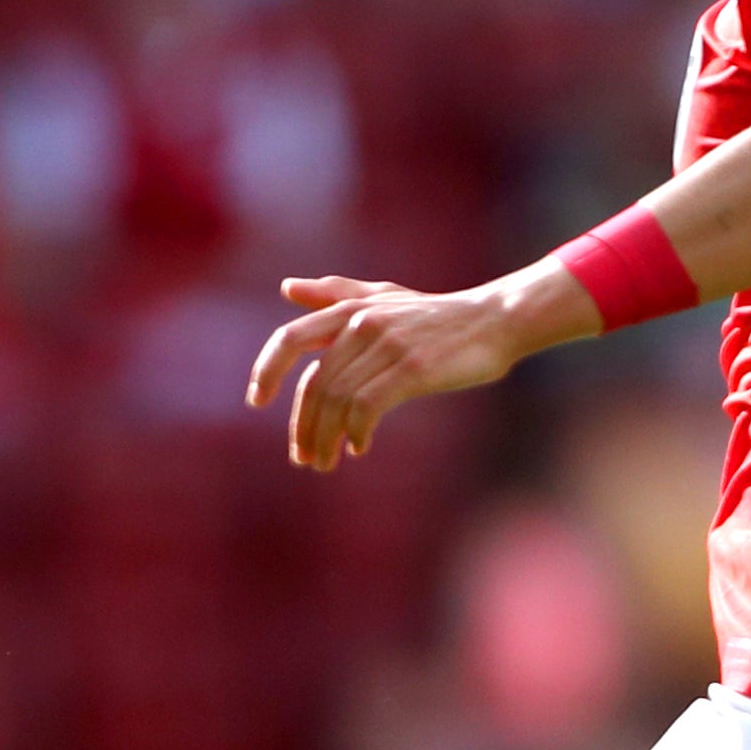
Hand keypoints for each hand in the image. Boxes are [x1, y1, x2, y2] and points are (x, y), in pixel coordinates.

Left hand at [246, 274, 538, 469]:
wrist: (494, 320)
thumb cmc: (438, 315)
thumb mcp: (384, 298)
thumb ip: (336, 294)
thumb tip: (287, 287)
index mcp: (350, 309)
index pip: (291, 339)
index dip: (267, 369)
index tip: (257, 400)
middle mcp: (363, 324)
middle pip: (314, 384)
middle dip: (303, 425)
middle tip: (304, 457)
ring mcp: (388, 346)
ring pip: (338, 401)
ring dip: (327, 438)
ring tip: (328, 462)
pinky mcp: (412, 370)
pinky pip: (367, 408)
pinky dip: (357, 432)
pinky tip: (359, 447)